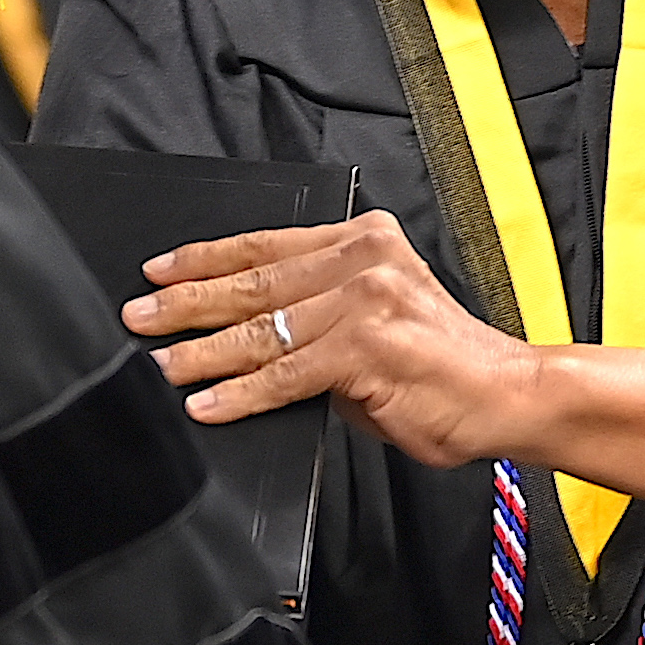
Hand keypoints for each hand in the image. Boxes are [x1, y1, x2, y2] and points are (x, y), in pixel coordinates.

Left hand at [123, 213, 531, 468]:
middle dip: (186, 303)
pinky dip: (240, 394)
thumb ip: (316, 319)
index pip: (266, 244)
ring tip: (161, 366)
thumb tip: (246, 339)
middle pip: (253, 282)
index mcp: (364, 240)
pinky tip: (208, 404)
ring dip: (200, 353)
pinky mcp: (364, 349)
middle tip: (139, 317)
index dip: (205, 259)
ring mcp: (363, 302)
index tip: (159, 270)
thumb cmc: (441, 366)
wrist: (506, 395)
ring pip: (261, 329)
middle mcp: (362, 260)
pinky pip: (284, 375)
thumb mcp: (375, 320)